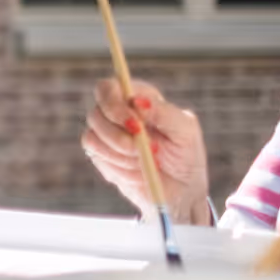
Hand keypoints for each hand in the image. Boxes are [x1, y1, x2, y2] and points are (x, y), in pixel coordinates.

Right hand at [82, 78, 211, 225]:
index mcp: (137, 99)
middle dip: (118, 135)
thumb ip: (163, 112)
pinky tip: (136, 170)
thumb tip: (137, 101)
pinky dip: (118, 165)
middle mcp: (117, 114)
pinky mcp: (100, 156)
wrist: (180, 191)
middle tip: (142, 149)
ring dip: (121, 153)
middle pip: (96, 112)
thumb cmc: (186, 156)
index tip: (134, 124)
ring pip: (93, 136)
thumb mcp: (186, 131)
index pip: (108, 88)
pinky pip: (95, 155)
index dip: (113, 103)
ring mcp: (106, 135)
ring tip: (146, 161)